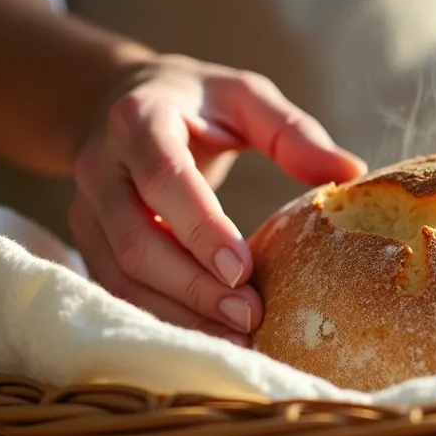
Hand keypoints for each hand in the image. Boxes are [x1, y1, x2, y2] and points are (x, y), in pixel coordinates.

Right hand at [67, 55, 365, 344]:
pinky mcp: (85, 241)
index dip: (200, 227)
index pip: (164, 178)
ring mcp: (85, 209)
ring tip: (237, 338)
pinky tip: (208, 335)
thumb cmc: (193, 102)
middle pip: (137, 241)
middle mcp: (99, 167)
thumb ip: (292, 132)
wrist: (110, 101)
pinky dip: (162, 317)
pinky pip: (117, 289)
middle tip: (252, 317)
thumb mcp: (242, 96)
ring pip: (121, 275)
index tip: (244, 270)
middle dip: (194, 287)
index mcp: (138, 120)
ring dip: (178, 314)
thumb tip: (351, 172)